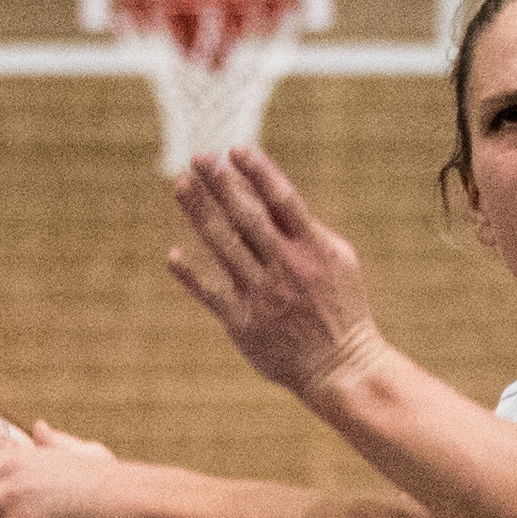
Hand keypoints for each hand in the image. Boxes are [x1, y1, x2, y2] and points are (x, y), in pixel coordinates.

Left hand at [168, 148, 397, 402]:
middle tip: (200, 157)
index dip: (258, 172)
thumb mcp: (339, 261)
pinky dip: (190, 274)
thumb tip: (270, 195)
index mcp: (313, 249)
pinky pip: (210, 293)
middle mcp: (286, 267)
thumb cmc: (342, 308)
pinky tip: (174, 253)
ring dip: (200, 212)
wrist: (341, 367)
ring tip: (182, 185)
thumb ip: (307, 229)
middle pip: (247, 216)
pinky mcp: (243, 322)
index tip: (236, 150)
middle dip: (222, 184)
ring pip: (224, 246)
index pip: (282, 200)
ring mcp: (262, 294)